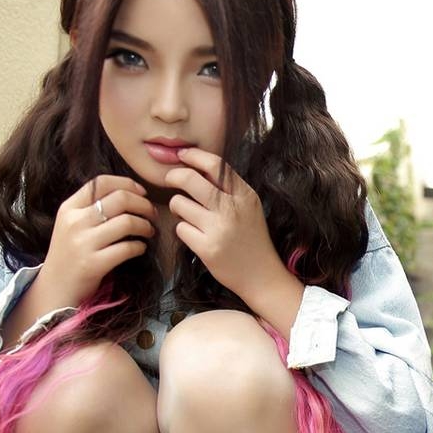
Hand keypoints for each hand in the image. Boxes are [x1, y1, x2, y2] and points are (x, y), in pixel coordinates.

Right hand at [40, 175, 156, 304]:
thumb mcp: (71, 224)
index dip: (127, 184)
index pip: (101, 182)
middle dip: (144, 205)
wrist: (54, 289)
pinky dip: (140, 247)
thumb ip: (91, 207)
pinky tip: (139, 249)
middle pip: (121, 198)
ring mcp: (83, 243)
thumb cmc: (70, 254)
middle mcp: (75, 222)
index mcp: (69, 208)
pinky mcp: (93, 264)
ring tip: (148, 232)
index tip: (142, 193)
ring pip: (128, 222)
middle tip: (152, 214)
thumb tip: (128, 192)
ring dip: (146, 226)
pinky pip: (128, 248)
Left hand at [164, 147, 283, 301]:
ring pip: (179, 204)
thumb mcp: (249, 208)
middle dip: (174, 176)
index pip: (215, 165)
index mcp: (245, 195)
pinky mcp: (207, 248)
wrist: (262, 276)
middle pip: (189, 179)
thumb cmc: (252, 239)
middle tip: (170, 180)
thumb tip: (196, 166)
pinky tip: (196, 237)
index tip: (182, 155)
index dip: (193, 156)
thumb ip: (228, 188)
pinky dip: (183, 231)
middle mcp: (232, 209)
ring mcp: (219, 229)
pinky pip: (180, 229)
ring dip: (179, 208)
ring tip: (190, 217)